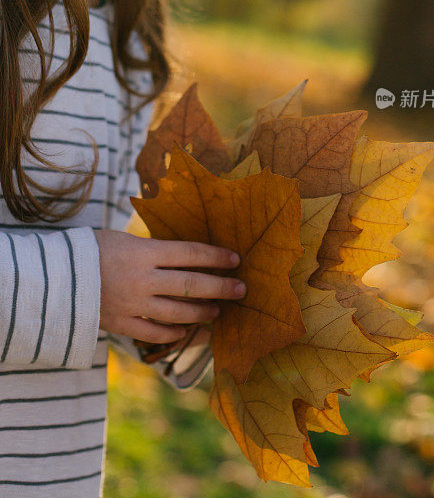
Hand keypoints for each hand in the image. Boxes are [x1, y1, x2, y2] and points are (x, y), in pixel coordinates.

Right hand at [93, 229, 245, 343]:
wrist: (52, 277)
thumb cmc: (90, 249)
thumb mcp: (123, 239)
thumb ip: (152, 249)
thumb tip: (184, 256)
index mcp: (144, 252)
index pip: (190, 253)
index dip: (216, 257)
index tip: (235, 259)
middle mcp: (143, 279)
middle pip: (191, 285)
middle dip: (220, 287)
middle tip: (241, 289)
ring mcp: (133, 304)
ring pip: (178, 313)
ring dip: (202, 312)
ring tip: (218, 310)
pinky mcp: (121, 324)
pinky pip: (154, 333)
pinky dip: (173, 334)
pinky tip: (185, 331)